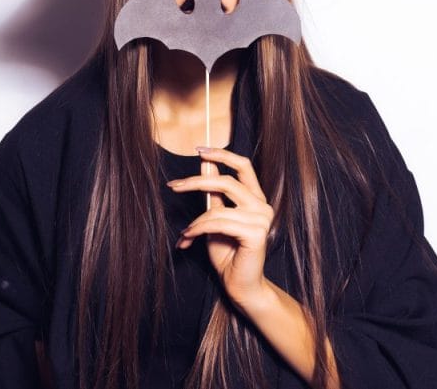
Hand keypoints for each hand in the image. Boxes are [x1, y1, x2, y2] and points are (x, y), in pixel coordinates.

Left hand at [166, 147, 274, 307]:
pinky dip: (198, 230)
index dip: (222, 155)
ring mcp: (262, 220)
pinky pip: (218, 223)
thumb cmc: (227, 254)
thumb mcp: (216, 218)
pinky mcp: (256, 234)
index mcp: (256, 198)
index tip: (199, 150)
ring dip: (195, 221)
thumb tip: (205, 166)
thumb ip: (214, 194)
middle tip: (174, 186)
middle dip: (196, 182)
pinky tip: (189, 239)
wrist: (239, 286)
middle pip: (227, 182)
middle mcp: (262, 206)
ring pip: (218, 208)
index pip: (243, 165)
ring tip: (184, 233)